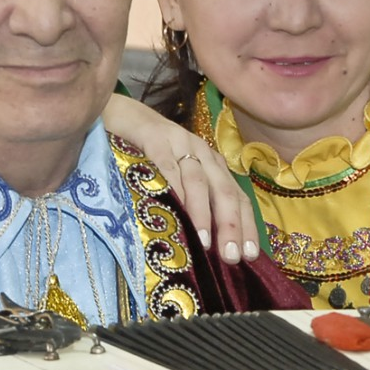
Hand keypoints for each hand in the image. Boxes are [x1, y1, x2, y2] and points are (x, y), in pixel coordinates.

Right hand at [102, 93, 259, 263]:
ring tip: (204, 242)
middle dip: (231, 225)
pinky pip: (166, 165)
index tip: (249, 256)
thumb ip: (190, 202)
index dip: (246, 226)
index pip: (238, 197)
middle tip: (232, 256)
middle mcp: (202, 153)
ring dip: (202, 213)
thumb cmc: (148, 154)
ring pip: (198, 181)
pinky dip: (173, 187)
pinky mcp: (154, 138)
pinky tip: (176, 210)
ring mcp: (179, 143)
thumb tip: (204, 246)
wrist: (119, 113)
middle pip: (224, 191)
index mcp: (212, 165)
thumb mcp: (176, 177)